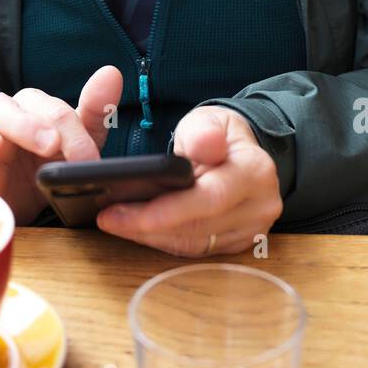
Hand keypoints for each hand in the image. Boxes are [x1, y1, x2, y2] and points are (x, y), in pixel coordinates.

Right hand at [0, 65, 122, 224]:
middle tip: (49, 146)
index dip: (66, 128)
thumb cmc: (50, 167)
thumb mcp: (80, 144)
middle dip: (22, 123)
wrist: (30, 210)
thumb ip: (95, 110)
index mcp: (27, 112)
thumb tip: (112, 72)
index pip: (41, 105)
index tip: (86, 157)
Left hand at [95, 105, 281, 255]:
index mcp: (255, 172)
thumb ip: (204, 131)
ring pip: (194, 243)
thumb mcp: (208, 119)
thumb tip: (207, 145)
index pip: (207, 198)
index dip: (165, 210)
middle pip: (197, 226)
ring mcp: (252, 230)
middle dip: (147, 225)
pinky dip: (164, 240)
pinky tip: (137, 229)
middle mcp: (259, 206)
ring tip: (114, 222)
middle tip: (107, 218)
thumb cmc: (218, 132)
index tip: (122, 210)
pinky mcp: (237, 243)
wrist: (240, 151)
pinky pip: (195, 248)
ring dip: (151, 236)